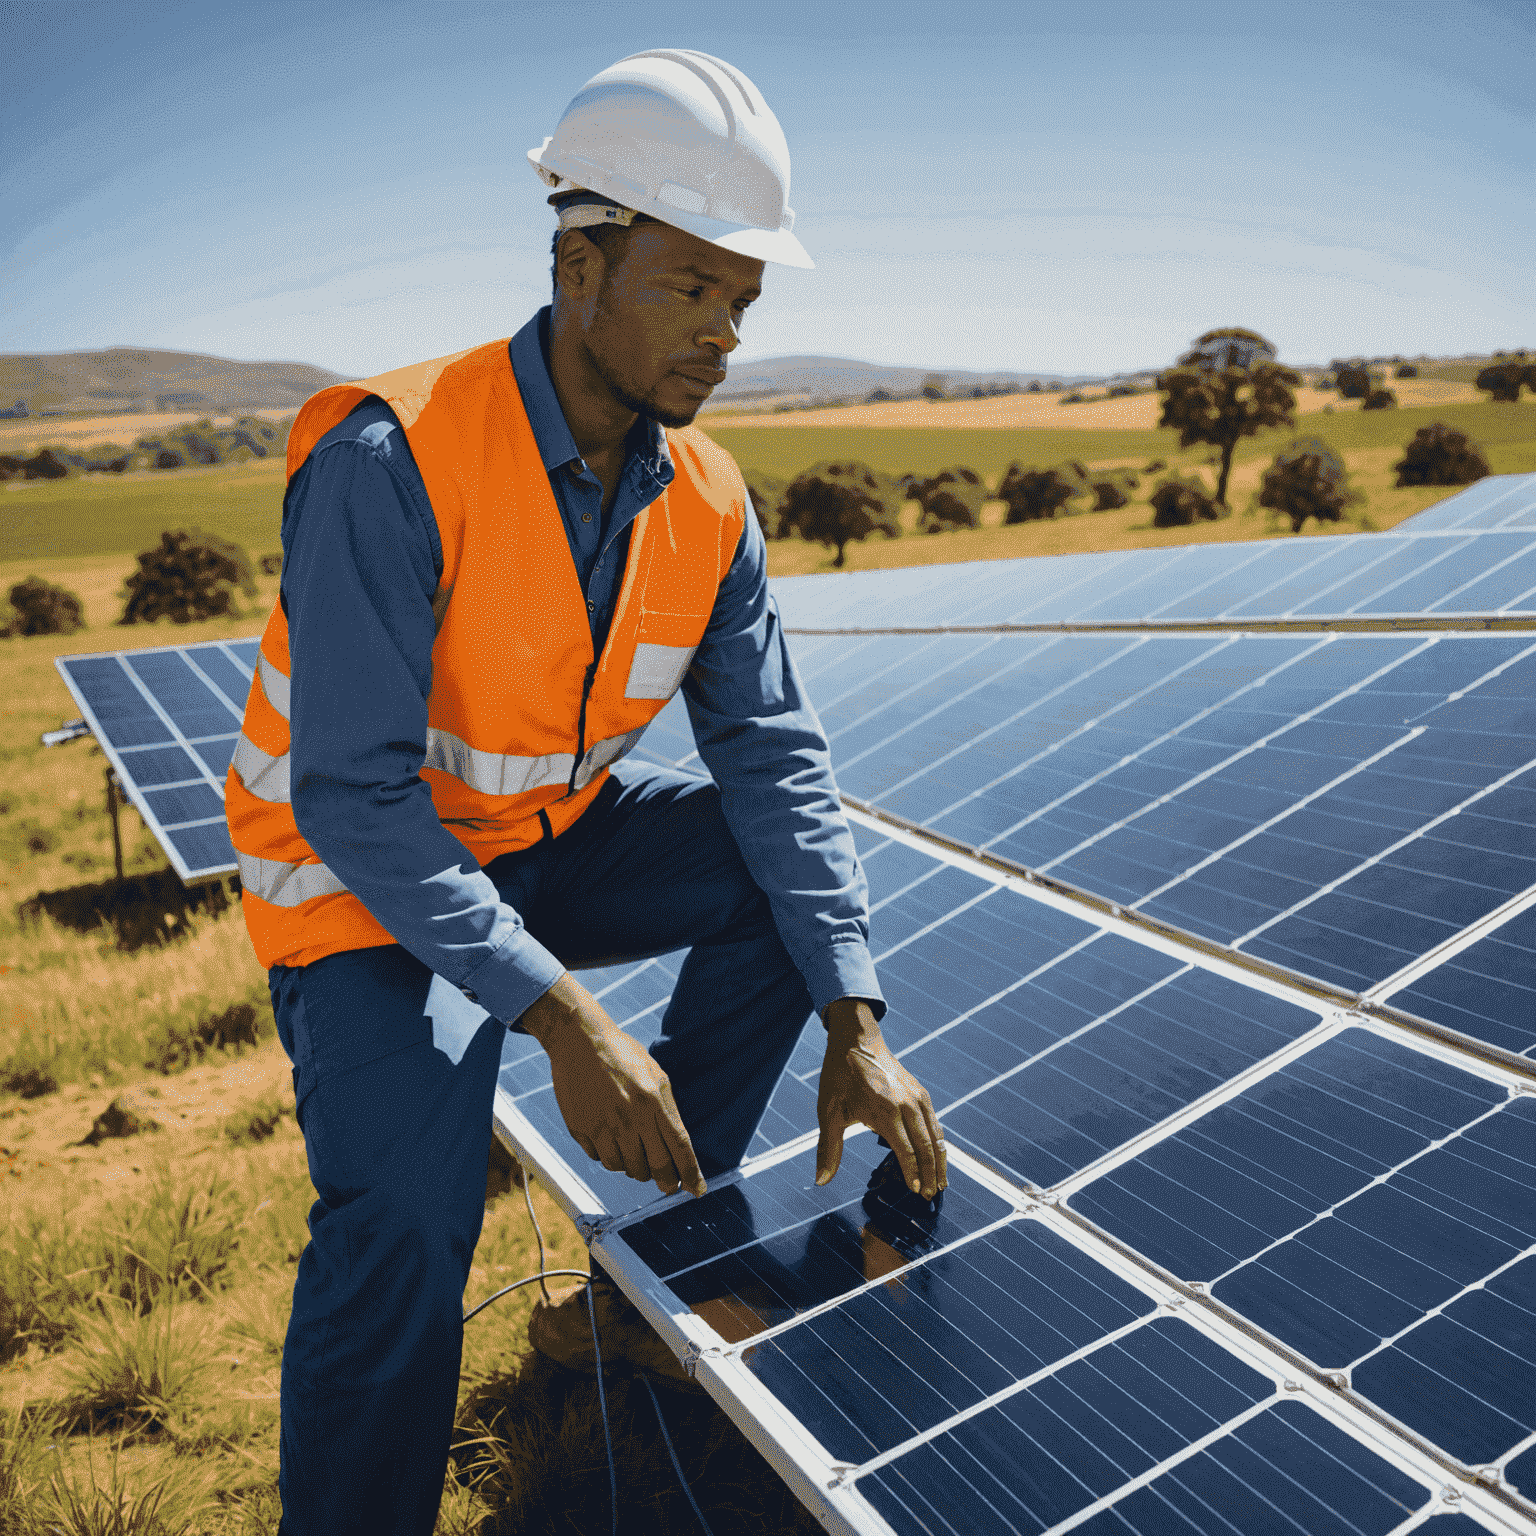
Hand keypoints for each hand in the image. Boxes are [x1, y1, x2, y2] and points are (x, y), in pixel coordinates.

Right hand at [522, 973, 706, 1198]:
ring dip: (635, 1168)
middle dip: (664, 1180)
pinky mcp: (582, 1130)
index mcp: (653, 1101)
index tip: (697, 1190)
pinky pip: (601, 1159)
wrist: (580, 1041)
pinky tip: (611, 1141)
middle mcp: (630, 1117)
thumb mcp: (656, 1075)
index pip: (679, 1147)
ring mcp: (604, 1126)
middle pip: (655, 1166)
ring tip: (636, 1153)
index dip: (690, 1173)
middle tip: (666, 1183)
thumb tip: (678, 1147)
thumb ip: (668, 1110)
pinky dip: (610, 1157)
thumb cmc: (623, 1056)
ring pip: (626, 1168)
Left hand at [815, 999, 945, 1199]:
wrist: (857, 1039)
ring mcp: (918, 1098)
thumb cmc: (840, 1076)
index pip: (907, 1150)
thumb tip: (820, 1181)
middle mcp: (907, 1105)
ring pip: (936, 1136)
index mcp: (886, 1110)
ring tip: (940, 1183)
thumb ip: (828, 1149)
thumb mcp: (829, 1111)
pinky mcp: (921, 1094)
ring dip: (940, 1161)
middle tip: (930, 1196)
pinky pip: (935, 1123)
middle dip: (931, 1173)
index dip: (913, 1173)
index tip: (916, 1192)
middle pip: (927, 1147)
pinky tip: (938, 1157)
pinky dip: (939, 1143)